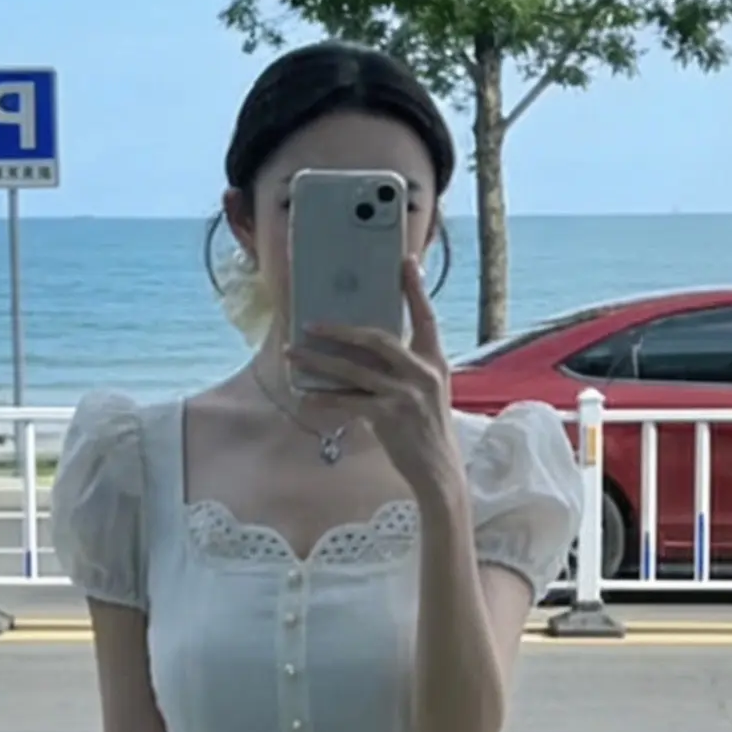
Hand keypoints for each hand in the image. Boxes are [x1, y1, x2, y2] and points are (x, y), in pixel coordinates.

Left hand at [286, 257, 461, 502]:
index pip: (426, 317)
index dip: (415, 289)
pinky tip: (305, 394)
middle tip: (310, 323)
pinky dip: (325, 397)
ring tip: (292, 354)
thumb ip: (405, 368)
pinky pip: (349, 401)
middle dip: (340, 330)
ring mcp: (407, 394)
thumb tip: (364, 348)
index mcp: (435, 361)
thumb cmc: (426, 428)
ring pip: (354, 370)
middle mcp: (423, 372)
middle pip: (377, 338)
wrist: (438, 469)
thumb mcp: (427, 391)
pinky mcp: (390, 416)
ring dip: (319, 361)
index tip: (405, 262)